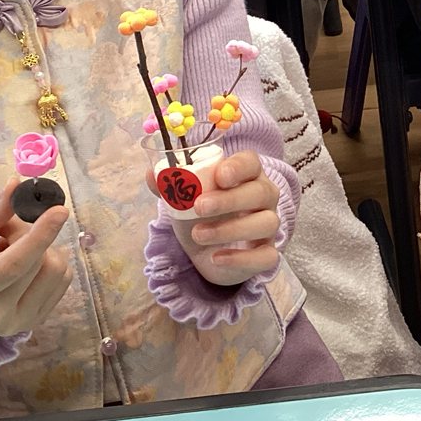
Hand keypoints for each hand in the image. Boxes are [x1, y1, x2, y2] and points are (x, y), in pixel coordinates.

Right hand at [0, 181, 72, 336]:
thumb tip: (17, 186)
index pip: (12, 266)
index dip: (38, 236)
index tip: (59, 210)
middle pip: (37, 265)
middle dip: (29, 234)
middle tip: (7, 228)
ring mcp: (18, 324)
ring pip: (56, 271)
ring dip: (42, 248)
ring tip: (12, 248)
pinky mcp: (37, 321)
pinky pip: (63, 280)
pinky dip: (49, 260)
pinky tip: (25, 264)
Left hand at [157, 151, 281, 286]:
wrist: (209, 253)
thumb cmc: (203, 215)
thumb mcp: (185, 199)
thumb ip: (171, 185)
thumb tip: (151, 174)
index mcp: (246, 175)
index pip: (251, 162)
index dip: (239, 167)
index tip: (220, 176)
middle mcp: (264, 197)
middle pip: (261, 191)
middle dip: (229, 199)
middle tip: (198, 207)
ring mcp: (269, 225)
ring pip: (266, 223)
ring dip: (231, 229)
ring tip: (198, 234)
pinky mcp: (267, 253)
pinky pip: (266, 256)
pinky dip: (242, 258)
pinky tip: (217, 258)